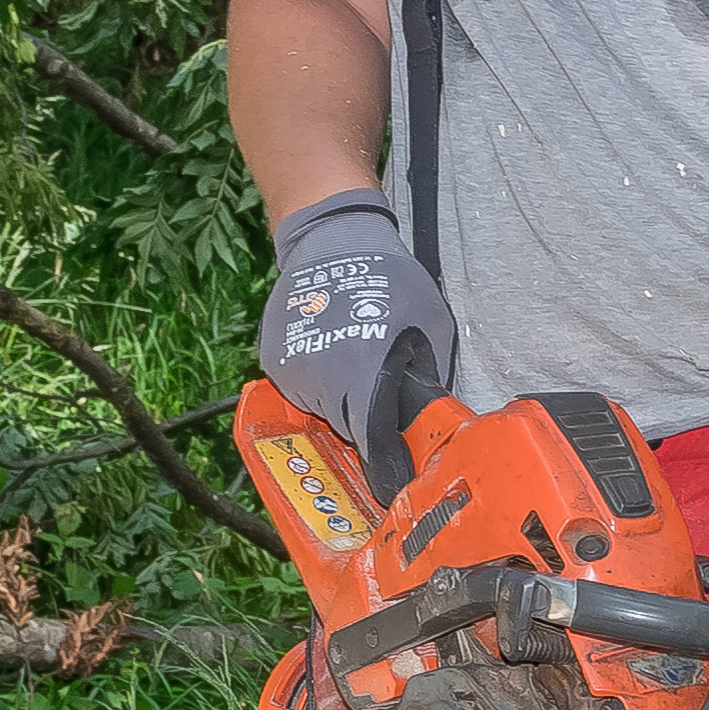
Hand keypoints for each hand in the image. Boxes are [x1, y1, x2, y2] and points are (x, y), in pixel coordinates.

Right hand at [255, 187, 451, 472]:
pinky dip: (317, 382)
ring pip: (320, 410)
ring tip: (355, 364)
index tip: (395, 469)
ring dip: (339, 400)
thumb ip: (431, 374)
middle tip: (380, 395)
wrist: (333, 240)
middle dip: (365, 420)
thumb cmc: (390, 277)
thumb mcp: (431, 323)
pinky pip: (300, 388)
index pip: (370, 440)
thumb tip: (435, 420)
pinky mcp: (273, 359)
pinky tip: (332, 352)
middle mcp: (320, 377)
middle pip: (345, 427)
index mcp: (361, 372)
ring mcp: (291, 368)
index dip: (384, 458)